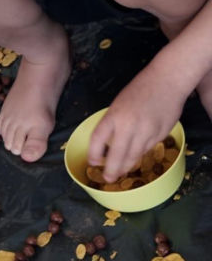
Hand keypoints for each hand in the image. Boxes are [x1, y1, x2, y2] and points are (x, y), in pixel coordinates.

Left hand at [87, 59, 187, 181]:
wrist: (167, 81)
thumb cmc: (140, 90)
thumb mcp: (118, 104)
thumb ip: (113, 124)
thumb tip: (107, 145)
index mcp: (114, 115)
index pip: (98, 140)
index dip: (93, 154)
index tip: (92, 163)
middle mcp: (129, 126)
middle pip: (117, 156)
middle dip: (111, 171)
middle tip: (108, 179)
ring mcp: (146, 132)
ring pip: (134, 156)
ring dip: (127, 166)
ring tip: (121, 172)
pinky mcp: (160, 135)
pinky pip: (148, 149)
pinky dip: (141, 154)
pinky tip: (137, 156)